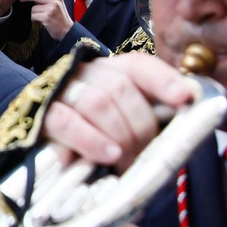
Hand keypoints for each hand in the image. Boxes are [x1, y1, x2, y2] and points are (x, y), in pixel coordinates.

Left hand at [24, 0, 72, 40]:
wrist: (67, 31)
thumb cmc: (60, 19)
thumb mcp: (58, 6)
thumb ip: (48, 1)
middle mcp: (54, 1)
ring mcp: (50, 8)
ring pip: (33, 8)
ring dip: (35, 14)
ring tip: (43, 18)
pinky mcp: (46, 16)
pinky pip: (33, 16)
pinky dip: (35, 20)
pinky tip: (42, 22)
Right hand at [39, 54, 200, 173]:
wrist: (42, 142)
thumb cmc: (96, 136)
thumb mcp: (125, 124)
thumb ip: (151, 118)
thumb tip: (185, 115)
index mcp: (113, 71)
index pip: (139, 65)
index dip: (163, 80)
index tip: (185, 100)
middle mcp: (87, 74)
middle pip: (120, 87)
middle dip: (140, 125)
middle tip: (144, 155)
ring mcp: (62, 91)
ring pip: (97, 102)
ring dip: (118, 135)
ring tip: (125, 161)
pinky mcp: (41, 114)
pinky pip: (67, 122)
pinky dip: (91, 140)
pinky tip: (107, 155)